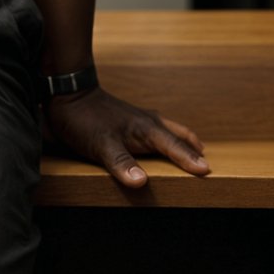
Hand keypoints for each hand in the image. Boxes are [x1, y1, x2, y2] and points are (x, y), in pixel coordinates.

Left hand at [42, 86, 210, 187]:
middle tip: (205, 159)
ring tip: (192, 147)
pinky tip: (157, 139)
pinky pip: (153, 127)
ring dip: (180, 139)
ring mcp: (135, 118)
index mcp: (145, 129)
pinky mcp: (125, 118)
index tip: (207, 171)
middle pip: (176, 135)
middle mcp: (145, 122)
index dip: (190, 160)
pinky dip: (164, 134)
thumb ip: (120, 163)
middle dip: (191, 147)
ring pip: (166, 128)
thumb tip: (142, 183)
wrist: (65, 90)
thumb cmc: (83, 119)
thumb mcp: (99, 144)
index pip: (174, 147)